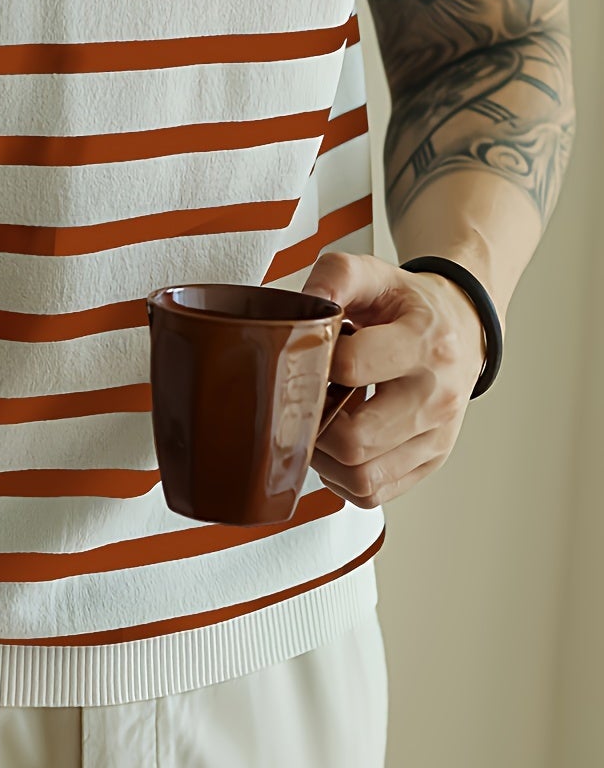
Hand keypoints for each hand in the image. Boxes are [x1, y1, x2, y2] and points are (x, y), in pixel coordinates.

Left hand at [301, 250, 487, 508]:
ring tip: (322, 420)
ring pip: (362, 476)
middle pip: (354, 439)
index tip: (307, 357)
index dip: (314, 365)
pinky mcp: (430, 462)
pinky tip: (340, 443)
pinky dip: (344, 477)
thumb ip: (334, 276)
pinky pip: (372, 493)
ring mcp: (437, 436)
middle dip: (314, 423)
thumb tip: (304, 307)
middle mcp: (437, 396)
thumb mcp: (374, 274)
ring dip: (325, 457)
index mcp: (425, 343)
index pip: (351, 368)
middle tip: (307, 399)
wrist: (463, 325)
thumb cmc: (410, 305)